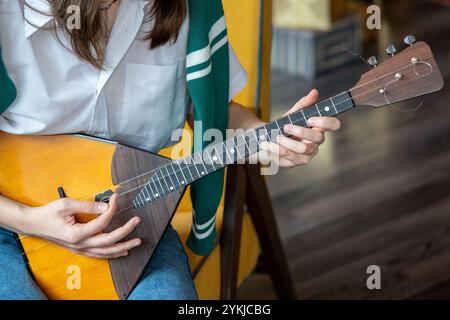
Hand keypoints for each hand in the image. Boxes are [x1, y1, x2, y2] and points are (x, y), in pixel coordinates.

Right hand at [21, 194, 140, 258]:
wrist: (33, 224)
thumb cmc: (47, 213)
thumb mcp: (66, 204)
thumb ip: (88, 205)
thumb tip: (106, 206)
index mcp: (76, 233)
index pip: (102, 222)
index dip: (112, 209)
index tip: (117, 197)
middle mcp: (80, 244)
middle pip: (109, 241)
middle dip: (126, 231)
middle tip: (137, 221)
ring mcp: (80, 249)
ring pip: (106, 252)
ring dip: (123, 246)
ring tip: (137, 242)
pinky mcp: (80, 249)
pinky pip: (99, 254)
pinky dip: (112, 253)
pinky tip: (122, 251)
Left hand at [260, 89, 340, 167]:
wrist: (266, 139)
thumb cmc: (283, 127)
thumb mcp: (291, 114)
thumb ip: (303, 104)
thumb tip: (315, 92)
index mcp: (318, 130)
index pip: (333, 125)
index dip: (325, 122)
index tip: (310, 118)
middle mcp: (314, 144)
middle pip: (317, 139)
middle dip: (301, 131)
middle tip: (286, 127)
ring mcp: (305, 156)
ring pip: (302, 150)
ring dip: (286, 142)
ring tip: (275, 137)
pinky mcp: (293, 163)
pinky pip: (287, 158)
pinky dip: (275, 149)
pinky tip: (267, 144)